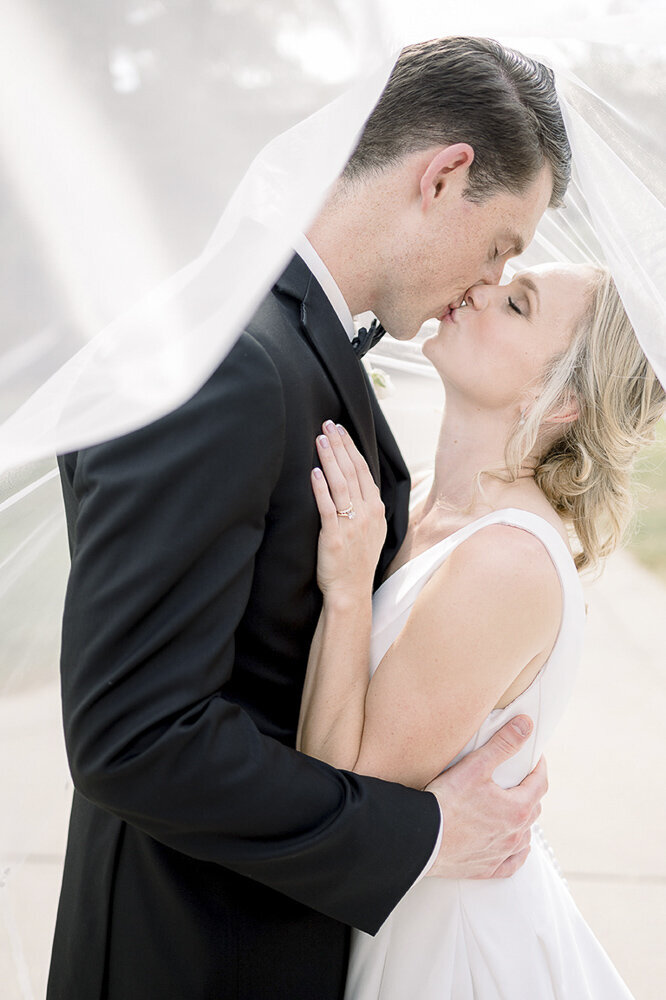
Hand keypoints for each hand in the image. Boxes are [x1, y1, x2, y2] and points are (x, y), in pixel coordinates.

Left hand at [311, 421, 386, 602]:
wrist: (351, 591)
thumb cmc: (356, 562)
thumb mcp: (372, 532)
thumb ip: (368, 507)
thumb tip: (361, 485)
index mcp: (376, 510)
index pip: (363, 470)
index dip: (351, 448)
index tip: (340, 430)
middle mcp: (367, 514)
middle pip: (353, 471)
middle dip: (340, 445)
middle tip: (328, 424)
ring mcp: (352, 525)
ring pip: (341, 484)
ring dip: (330, 458)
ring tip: (320, 439)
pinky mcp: (335, 536)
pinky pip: (327, 507)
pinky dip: (321, 488)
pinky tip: (315, 471)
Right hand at [425, 716, 546, 878]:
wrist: (422, 838)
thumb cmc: (448, 801)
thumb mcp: (476, 766)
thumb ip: (503, 744)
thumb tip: (526, 725)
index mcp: (518, 808)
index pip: (540, 783)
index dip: (538, 766)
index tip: (534, 756)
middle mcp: (515, 834)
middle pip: (534, 808)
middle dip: (530, 791)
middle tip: (519, 778)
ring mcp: (502, 853)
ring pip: (525, 836)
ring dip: (524, 821)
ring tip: (514, 808)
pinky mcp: (486, 869)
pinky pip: (512, 863)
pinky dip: (516, 853)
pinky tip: (514, 846)